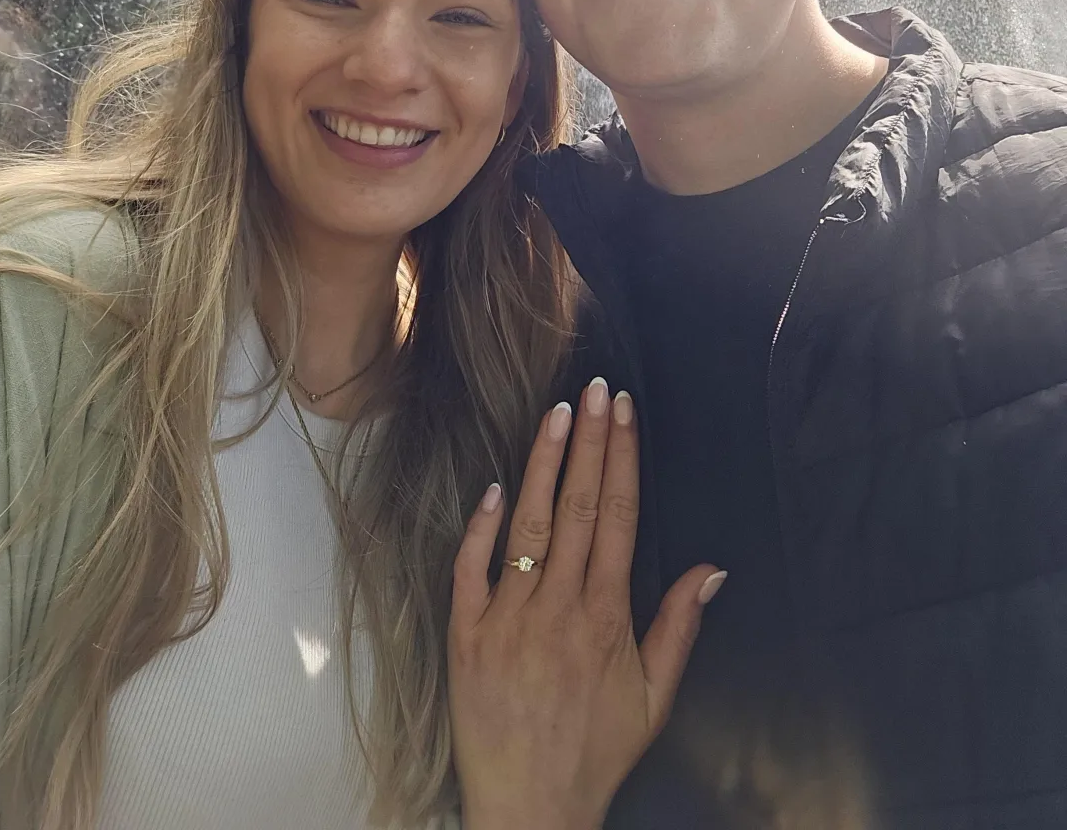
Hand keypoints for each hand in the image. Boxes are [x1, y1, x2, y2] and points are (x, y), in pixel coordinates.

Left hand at [448, 378, 724, 829]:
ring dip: (541, 465)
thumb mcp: (655, 698)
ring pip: (527, 526)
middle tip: (595, 390)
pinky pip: (470, 570)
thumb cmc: (595, 751)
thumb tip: (712, 567)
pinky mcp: (466, 636)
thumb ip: (680, 626)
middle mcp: (558, 608)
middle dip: (588, 442)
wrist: (531, 807)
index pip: (616, 517)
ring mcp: (508, 619)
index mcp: (607, 617)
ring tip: (555, 414)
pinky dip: (481, 527)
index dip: (620, 458)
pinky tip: (495, 486)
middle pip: (575, 507)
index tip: (623, 412)